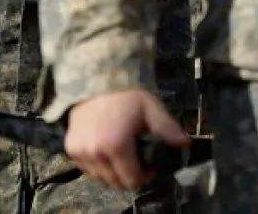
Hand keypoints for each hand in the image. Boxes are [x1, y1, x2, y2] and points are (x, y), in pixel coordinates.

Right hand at [65, 89, 188, 190]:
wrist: (97, 75)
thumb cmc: (127, 93)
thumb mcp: (152, 109)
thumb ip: (168, 130)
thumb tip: (186, 144)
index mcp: (116, 146)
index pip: (132, 180)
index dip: (145, 176)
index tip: (150, 166)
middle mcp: (95, 153)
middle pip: (115, 182)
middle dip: (129, 176)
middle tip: (137, 160)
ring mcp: (80, 151)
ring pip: (99, 178)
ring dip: (112, 172)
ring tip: (121, 155)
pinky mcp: (70, 147)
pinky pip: (85, 168)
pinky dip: (96, 166)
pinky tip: (105, 151)